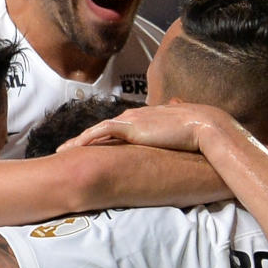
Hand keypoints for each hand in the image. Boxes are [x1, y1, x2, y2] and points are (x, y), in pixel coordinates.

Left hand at [60, 101, 237, 152]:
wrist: (204, 125)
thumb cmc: (197, 131)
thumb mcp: (180, 133)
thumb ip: (174, 129)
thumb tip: (176, 123)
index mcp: (145, 118)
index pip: (118, 128)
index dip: (102, 138)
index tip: (91, 147)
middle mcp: (134, 116)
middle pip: (102, 129)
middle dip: (84, 139)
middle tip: (68, 150)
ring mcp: (131, 120)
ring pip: (97, 130)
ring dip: (79, 141)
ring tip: (64, 151)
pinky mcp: (131, 127)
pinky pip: (101, 132)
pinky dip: (86, 138)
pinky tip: (74, 148)